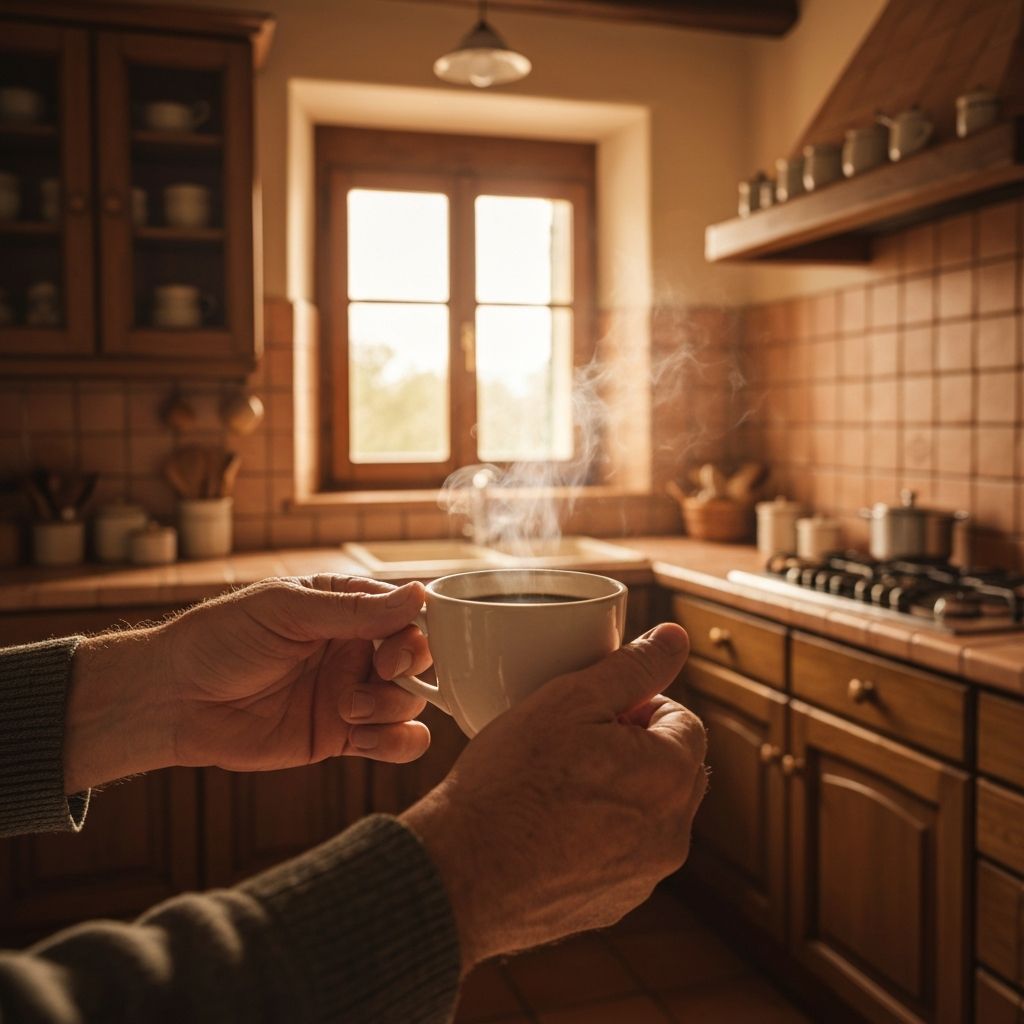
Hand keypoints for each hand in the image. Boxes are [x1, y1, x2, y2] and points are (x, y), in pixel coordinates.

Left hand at [65, 575, 432, 792]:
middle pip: (416, 659)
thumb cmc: (220, 639)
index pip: (405, 613)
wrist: (173, 699)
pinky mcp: (339, 737)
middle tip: (378, 675)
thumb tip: (418, 595)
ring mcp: (349, 694)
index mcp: (344, 607)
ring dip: (394, 708)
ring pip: (410, 702)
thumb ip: (354, 610)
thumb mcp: (287, 612)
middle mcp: (353, 649)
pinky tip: (364, 741)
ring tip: (351, 711)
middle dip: (408, 670)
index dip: (413, 632)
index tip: (393, 650)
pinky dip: (396, 744)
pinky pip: (393, 743)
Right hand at [401, 622, 705, 971]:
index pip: (683, 721)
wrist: (461, 875)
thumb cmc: (511, 781)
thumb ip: (631, 667)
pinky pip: (621, 856)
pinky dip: (599, 838)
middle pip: (672, 769)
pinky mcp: (614, 905)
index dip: (638, 706)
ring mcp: (644, 877)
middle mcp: (672, 833)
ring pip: (648, 814)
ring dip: (620, 793)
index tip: (594, 711)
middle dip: (636, 748)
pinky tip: (550, 828)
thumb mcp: (569, 701)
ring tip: (557, 785)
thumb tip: (676, 637)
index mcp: (670, 776)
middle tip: (575, 742)